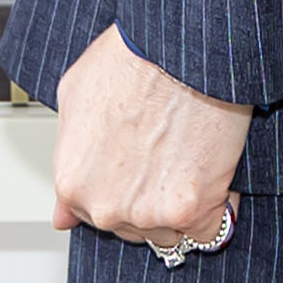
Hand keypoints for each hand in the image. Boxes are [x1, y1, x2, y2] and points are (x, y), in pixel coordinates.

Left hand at [51, 23, 252, 248]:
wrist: (179, 49)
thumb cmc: (131, 60)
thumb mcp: (75, 101)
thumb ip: (68, 160)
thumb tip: (62, 214)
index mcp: (72, 182)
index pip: (93, 216)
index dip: (121, 190)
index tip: (139, 174)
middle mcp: (105, 206)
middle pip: (133, 228)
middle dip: (150, 200)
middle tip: (167, 159)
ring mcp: (149, 213)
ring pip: (171, 232)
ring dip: (183, 206)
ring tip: (190, 160)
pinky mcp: (193, 210)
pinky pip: (212, 231)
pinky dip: (220, 208)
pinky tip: (216, 175)